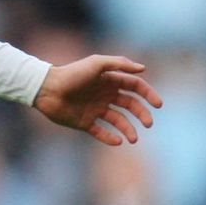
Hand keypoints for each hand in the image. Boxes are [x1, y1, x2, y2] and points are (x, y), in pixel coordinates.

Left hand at [32, 54, 161, 145]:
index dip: (148, 95)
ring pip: (118, 121)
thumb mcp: (97, 64)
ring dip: (128, 129)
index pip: (135, 88)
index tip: (158, 105)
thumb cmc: (72, 74)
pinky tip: (118, 141)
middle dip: (141, 114)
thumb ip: (120, 64)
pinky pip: (101, 132)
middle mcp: (105, 95)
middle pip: (130, 105)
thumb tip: (143, 69)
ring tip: (133, 138)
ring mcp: (95, 109)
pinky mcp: (85, 122)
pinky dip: (110, 137)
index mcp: (110, 80)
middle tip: (148, 123)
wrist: (47, 89)